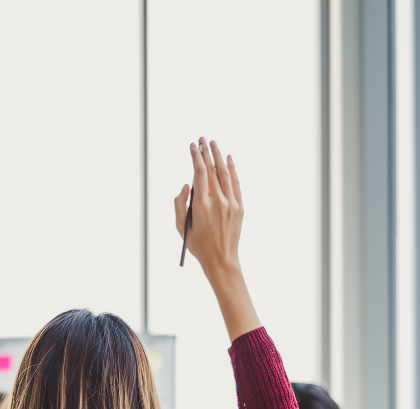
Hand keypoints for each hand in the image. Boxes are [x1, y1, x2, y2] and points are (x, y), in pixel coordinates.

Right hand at [173, 138, 260, 341]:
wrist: (221, 259)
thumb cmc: (197, 244)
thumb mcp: (181, 227)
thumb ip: (179, 204)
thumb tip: (186, 185)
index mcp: (201, 205)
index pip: (199, 173)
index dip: (195, 157)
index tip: (191, 147)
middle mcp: (218, 201)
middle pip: (212, 170)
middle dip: (206, 152)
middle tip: (202, 139)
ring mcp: (231, 203)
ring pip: (225, 174)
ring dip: (219, 157)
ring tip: (214, 144)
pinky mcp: (240, 207)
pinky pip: (236, 184)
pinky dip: (232, 170)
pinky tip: (228, 159)